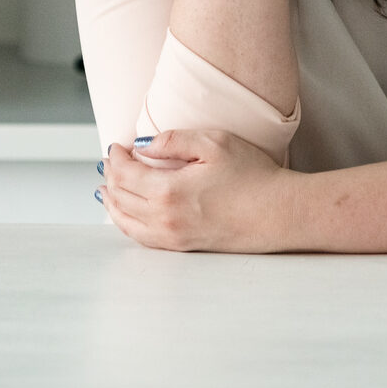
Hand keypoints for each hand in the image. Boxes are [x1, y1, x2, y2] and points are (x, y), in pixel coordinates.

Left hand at [98, 129, 296, 251]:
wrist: (280, 213)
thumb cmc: (254, 177)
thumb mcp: (215, 143)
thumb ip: (173, 140)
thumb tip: (142, 145)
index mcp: (169, 191)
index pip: (125, 174)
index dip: (116, 158)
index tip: (117, 146)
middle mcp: (165, 219)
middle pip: (120, 198)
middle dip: (111, 177)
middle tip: (111, 162)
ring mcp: (173, 237)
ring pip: (125, 222)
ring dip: (112, 203)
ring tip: (107, 189)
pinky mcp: (184, 247)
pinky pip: (142, 238)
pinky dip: (127, 224)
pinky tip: (128, 215)